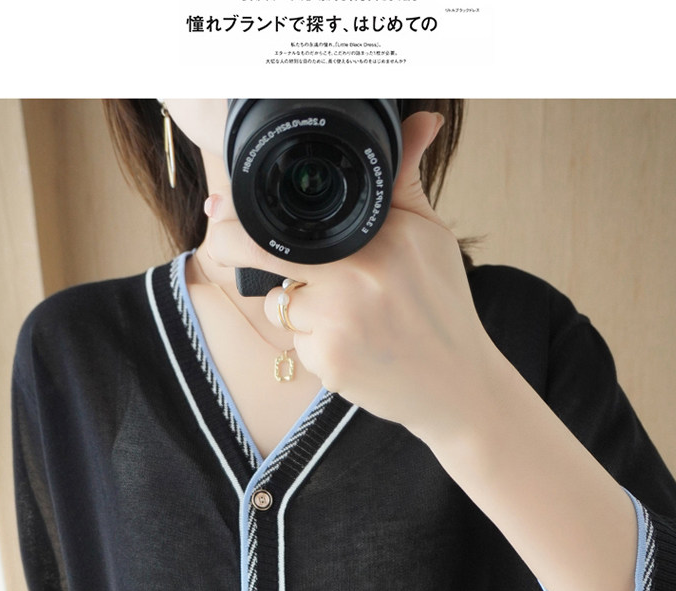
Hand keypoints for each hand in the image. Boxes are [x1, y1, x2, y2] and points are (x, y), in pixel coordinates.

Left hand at [203, 111, 505, 443]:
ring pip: (280, 304)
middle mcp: (355, 276)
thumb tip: (422, 120)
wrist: (456, 384)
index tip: (219, 206)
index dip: (243, 213)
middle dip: (234, 247)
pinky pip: (297, 344)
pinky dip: (315, 345)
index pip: (292, 217)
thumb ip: (405, 181)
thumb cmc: (442, 307)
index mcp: (379, 237)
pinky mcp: (328, 363)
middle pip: (261, 254)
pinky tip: (352, 346)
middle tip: (224, 241)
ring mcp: (338, 322)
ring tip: (345, 314)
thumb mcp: (430, 236)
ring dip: (297, 307)